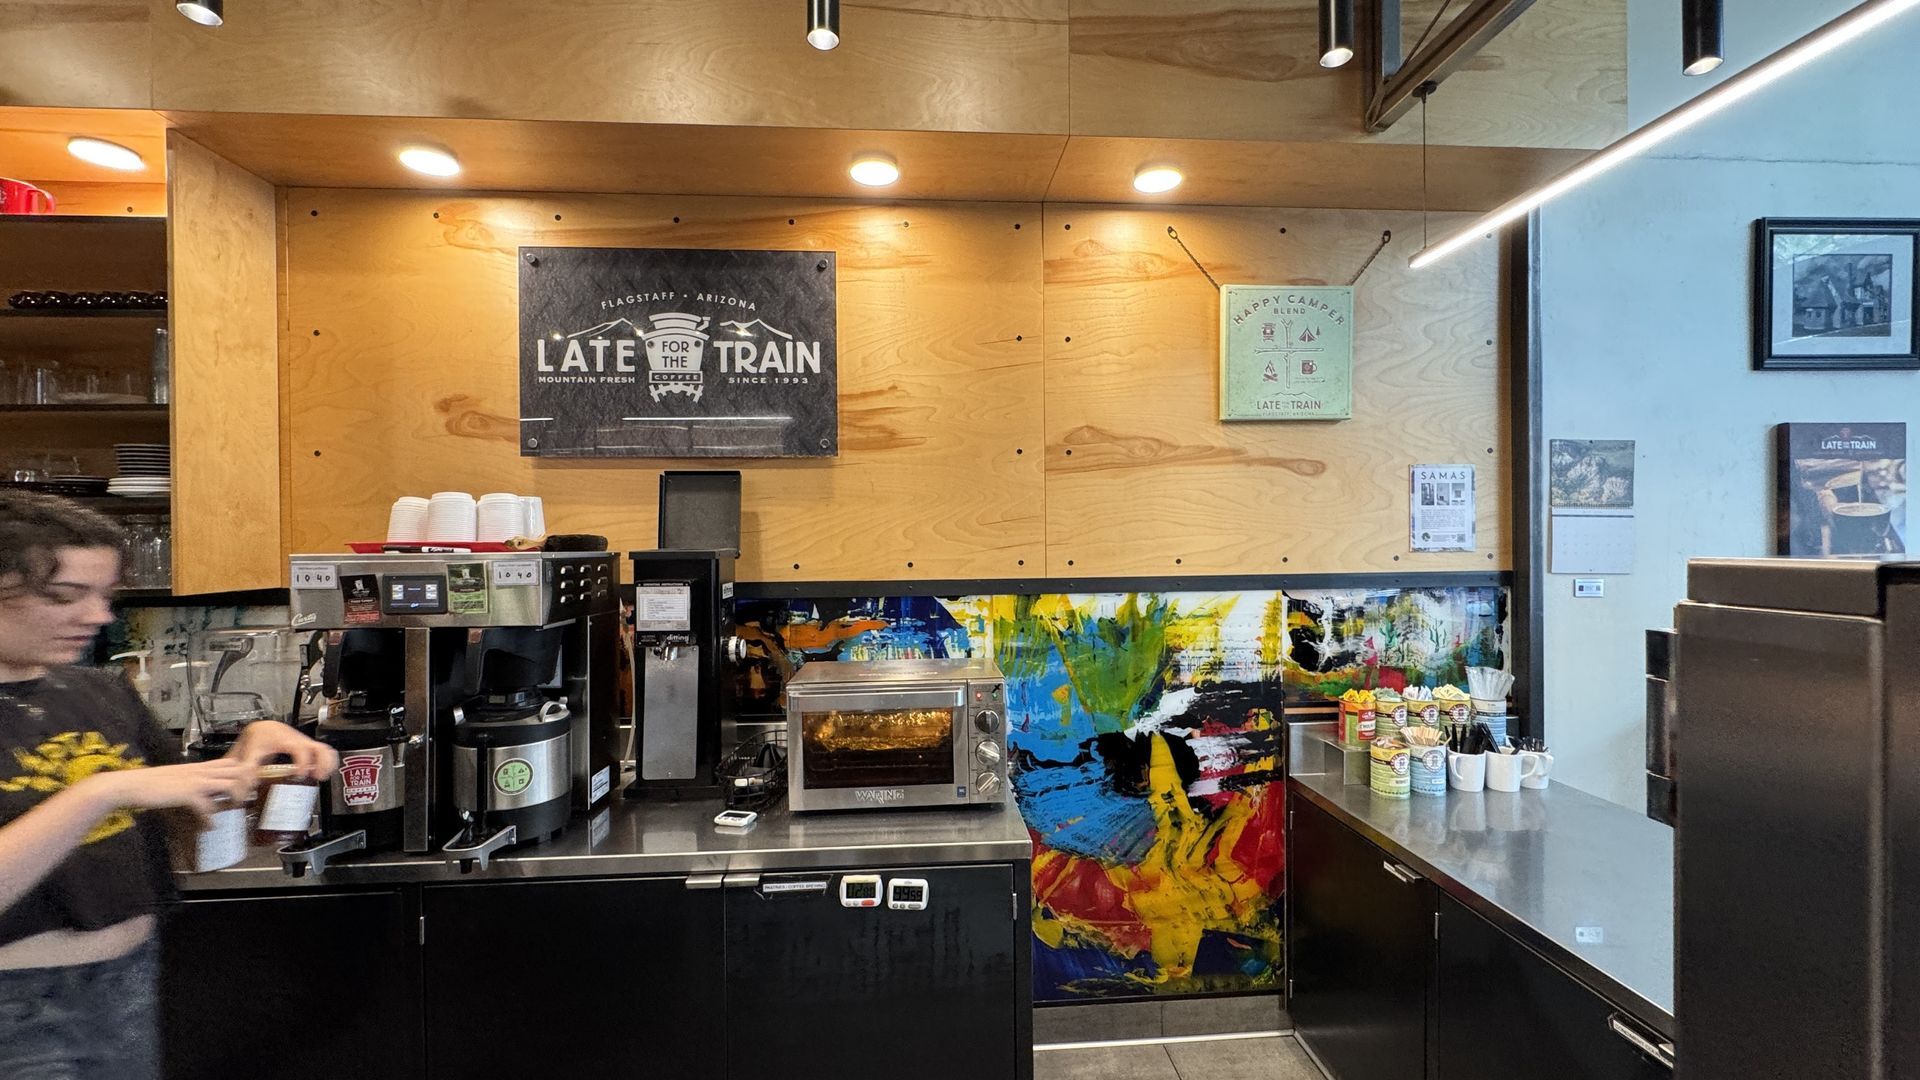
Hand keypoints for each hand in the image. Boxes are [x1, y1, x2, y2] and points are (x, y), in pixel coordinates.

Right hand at [85, 759, 256, 819]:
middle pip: (237, 771)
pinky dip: (211, 819)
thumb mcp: (175, 778)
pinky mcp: (186, 794)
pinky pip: (208, 806)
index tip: (244, 789)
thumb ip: (191, 781)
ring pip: (230, 784)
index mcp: (198, 767)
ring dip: (234, 799)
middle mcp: (200, 771)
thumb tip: (200, 793)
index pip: (230, 763)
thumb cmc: (149, 783)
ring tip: (231, 811)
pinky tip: (209, 827)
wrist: (129, 785)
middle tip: (242, 802)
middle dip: (245, 786)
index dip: (241, 774)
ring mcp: (194, 781)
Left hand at [230, 720, 339, 780]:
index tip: (299, 774)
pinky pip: (324, 751)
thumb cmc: (258, 738)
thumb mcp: (250, 753)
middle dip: (322, 763)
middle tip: (318, 776)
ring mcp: (305, 743)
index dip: (303, 762)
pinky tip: (322, 772)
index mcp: (285, 741)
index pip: (300, 749)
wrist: (262, 729)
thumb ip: (247, 770)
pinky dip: (328, 761)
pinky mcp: (308, 746)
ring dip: (327, 763)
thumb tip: (246, 787)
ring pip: (325, 749)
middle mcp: (299, 740)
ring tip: (322, 777)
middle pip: (319, 748)